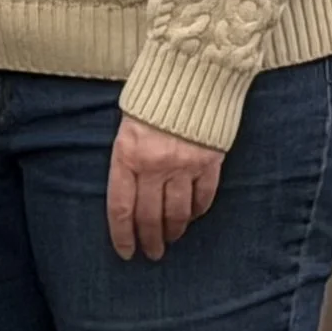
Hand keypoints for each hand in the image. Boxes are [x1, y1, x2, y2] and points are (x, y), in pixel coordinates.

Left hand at [106, 114, 220, 260]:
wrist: (190, 77)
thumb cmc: (149, 100)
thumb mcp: (125, 127)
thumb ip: (126, 160)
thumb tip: (128, 192)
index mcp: (127, 155)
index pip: (121, 206)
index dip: (122, 233)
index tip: (125, 251)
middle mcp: (155, 166)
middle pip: (150, 216)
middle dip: (150, 239)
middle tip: (151, 253)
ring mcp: (185, 166)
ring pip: (178, 212)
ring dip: (174, 230)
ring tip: (170, 239)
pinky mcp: (210, 164)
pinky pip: (203, 197)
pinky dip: (197, 211)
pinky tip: (191, 217)